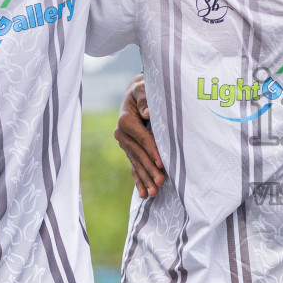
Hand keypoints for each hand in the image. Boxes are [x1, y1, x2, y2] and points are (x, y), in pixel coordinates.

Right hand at [115, 74, 165, 197]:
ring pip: (136, 163)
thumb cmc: (143, 90)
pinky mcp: (129, 149)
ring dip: (145, 179)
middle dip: (150, 170)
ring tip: (154, 193)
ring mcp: (124, 144)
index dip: (152, 151)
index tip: (161, 164)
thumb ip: (145, 99)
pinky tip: (143, 194)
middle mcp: (121, 134)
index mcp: (125, 120)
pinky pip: (134, 166)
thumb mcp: (143, 89)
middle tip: (161, 183)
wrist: (135, 93)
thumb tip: (147, 112)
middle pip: (139, 155)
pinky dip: (139, 180)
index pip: (142, 138)